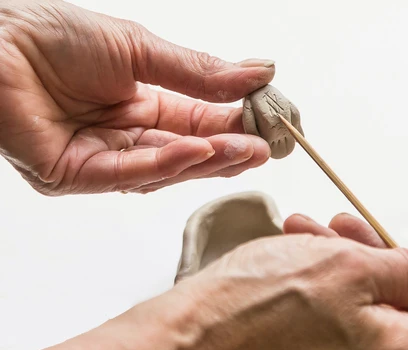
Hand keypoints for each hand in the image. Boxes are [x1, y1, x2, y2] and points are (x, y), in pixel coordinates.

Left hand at [0, 0, 273, 194]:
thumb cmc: (57, 36)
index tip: (269, 124)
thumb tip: (259, 71)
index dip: (234, 125)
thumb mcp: (140, 49)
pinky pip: (128, 173)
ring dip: (206, 160)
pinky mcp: (77, 175)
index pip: (200, 122)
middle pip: (187, 152)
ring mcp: (104, 160)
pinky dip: (165, 163)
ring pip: (164, 168)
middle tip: (266, 147)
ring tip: (245, 150)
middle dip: (229, 150)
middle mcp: (128, 137)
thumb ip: (198, 71)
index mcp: (144, 105)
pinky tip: (198, 150)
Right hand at [24, 213, 407, 349]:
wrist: (195, 332)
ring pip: (364, 300)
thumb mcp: (346, 268)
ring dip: (345, 256)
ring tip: (314, 231)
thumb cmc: (257, 306)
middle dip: (382, 256)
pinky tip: (298, 246)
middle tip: (354, 230)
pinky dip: (322, 272)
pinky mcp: (309, 345)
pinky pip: (333, 307)